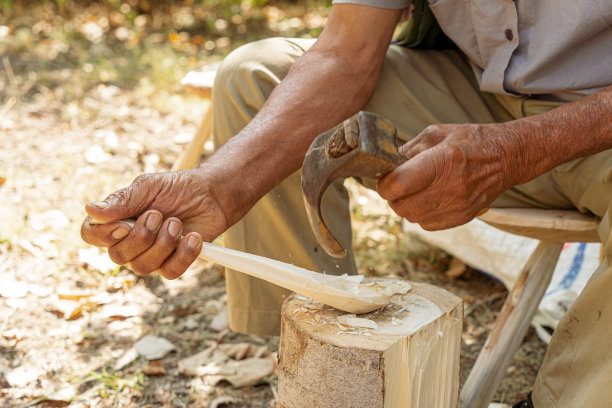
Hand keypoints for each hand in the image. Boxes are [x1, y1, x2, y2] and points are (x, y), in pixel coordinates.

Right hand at [81, 168, 227, 278]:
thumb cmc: (177, 188)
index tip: (124, 224)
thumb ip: (123, 200)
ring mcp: (150, 255)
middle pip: (118, 256)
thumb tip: (90, 209)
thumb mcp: (149, 186)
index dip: (103, 235)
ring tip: (177, 223)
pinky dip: (184, 254)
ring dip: (164, 243)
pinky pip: (169, 272)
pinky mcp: (172, 264)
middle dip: (142, 236)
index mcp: (116, 220)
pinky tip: (193, 237)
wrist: (211, 195)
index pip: (91, 235)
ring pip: (143, 267)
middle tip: (159, 214)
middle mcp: (129, 241)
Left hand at [377, 123, 517, 229]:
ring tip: (415, 190)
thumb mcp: (437, 133)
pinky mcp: (462, 217)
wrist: (507, 157)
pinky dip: (421, 213)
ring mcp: (458, 205)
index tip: (386, 178)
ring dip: (406, 206)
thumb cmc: (470, 141)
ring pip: (412, 217)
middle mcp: (452, 186)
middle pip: (402, 206)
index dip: (385, 184)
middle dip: (393, 196)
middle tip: (398, 185)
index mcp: (443, 160)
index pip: (399, 185)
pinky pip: (426, 224)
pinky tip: (429, 198)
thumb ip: (408, 150)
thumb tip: (386, 166)